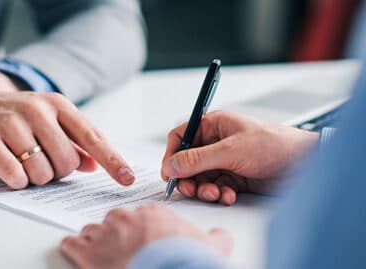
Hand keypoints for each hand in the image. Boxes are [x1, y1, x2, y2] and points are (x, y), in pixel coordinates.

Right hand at [0, 86, 134, 188]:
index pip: (92, 137)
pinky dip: (16, 180)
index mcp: (58, 105)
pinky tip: (10, 170)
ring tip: (22, 161)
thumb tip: (94, 164)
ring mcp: (12, 122)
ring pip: (42, 171)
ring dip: (35, 177)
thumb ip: (72, 142)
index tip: (128, 179)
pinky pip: (14, 173)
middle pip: (67, 162)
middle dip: (57, 172)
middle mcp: (38, 110)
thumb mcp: (46, 121)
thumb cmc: (13, 115)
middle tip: (41, 162)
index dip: (112, 161)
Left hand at [60, 204, 232, 268]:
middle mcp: (126, 219)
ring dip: (94, 240)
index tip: (140, 237)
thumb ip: (216, 237)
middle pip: (115, 220)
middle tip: (122, 247)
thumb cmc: (185, 260)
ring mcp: (105, 234)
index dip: (140, 228)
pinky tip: (77, 252)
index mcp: (152, 214)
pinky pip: (72, 243)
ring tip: (100, 253)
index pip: (141, 214)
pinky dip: (73, 248)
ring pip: (92, 230)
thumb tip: (220, 235)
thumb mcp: (212, 247)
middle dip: (116, 232)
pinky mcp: (87, 253)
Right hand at [161, 111, 318, 204]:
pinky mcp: (234, 177)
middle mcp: (216, 142)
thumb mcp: (231, 150)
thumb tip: (171, 165)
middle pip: (188, 162)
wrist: (305, 164)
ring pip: (200, 178)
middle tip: (190, 190)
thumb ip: (198, 159)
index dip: (171, 155)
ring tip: (215, 194)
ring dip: (204, 189)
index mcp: (214, 125)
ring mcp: (225, 161)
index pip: (181, 137)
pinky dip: (219, 194)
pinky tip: (229, 195)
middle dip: (188, 178)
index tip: (169, 172)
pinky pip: (216, 187)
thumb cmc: (275, 145)